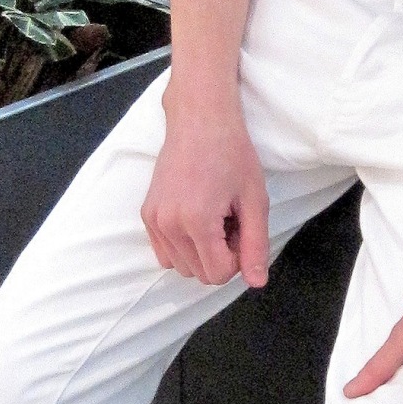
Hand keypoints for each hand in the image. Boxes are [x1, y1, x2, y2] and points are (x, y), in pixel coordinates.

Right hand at [140, 94, 269, 286]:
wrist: (200, 120)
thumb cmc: (232, 155)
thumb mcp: (254, 200)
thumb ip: (256, 245)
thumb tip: (256, 283)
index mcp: (196, 222)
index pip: (218, 274)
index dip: (237, 258)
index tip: (242, 228)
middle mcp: (168, 225)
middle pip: (199, 274)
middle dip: (220, 256)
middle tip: (230, 219)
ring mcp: (153, 220)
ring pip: (181, 266)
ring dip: (201, 252)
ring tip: (214, 217)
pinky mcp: (146, 214)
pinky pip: (165, 253)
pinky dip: (183, 246)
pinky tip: (196, 217)